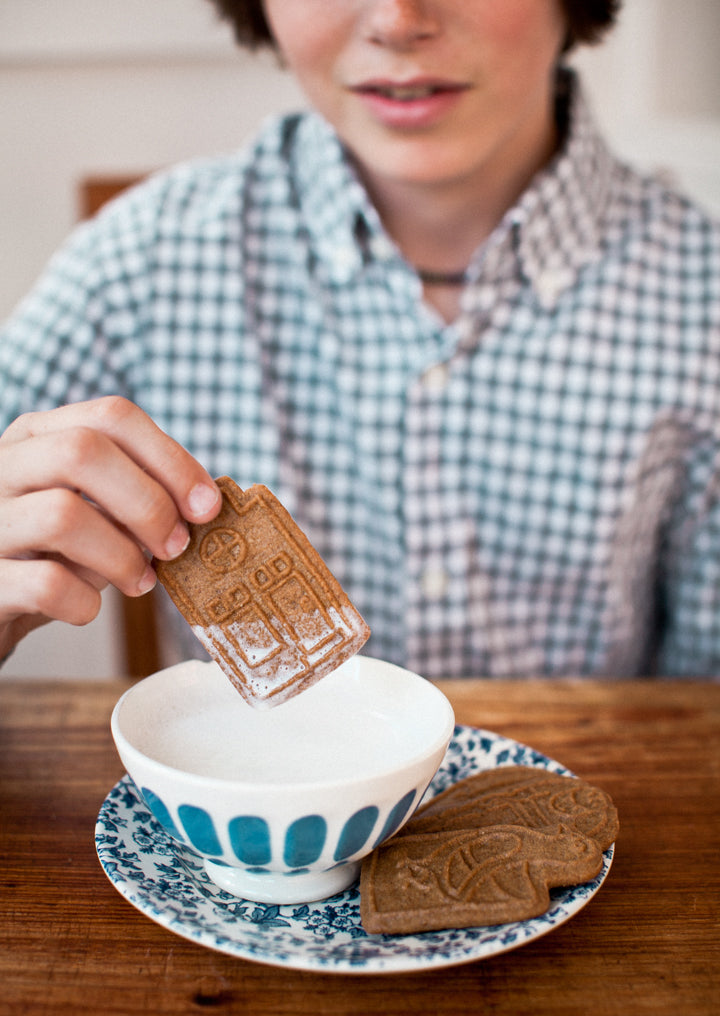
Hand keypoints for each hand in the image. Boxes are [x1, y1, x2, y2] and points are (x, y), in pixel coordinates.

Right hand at [0, 397, 220, 657]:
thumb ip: (132, 495)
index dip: (171, 459)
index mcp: (37, 436)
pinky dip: (84, 602)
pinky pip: (45, 583)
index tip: (207, 506)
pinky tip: (88, 609)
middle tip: (176, 546)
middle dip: (148, 503)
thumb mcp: (88, 510)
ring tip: (140, 581)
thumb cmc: (48, 552)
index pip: (112, 416)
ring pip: (62, 515)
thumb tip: (203, 505)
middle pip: (83, 451)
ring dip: (122, 555)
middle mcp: (0, 466)